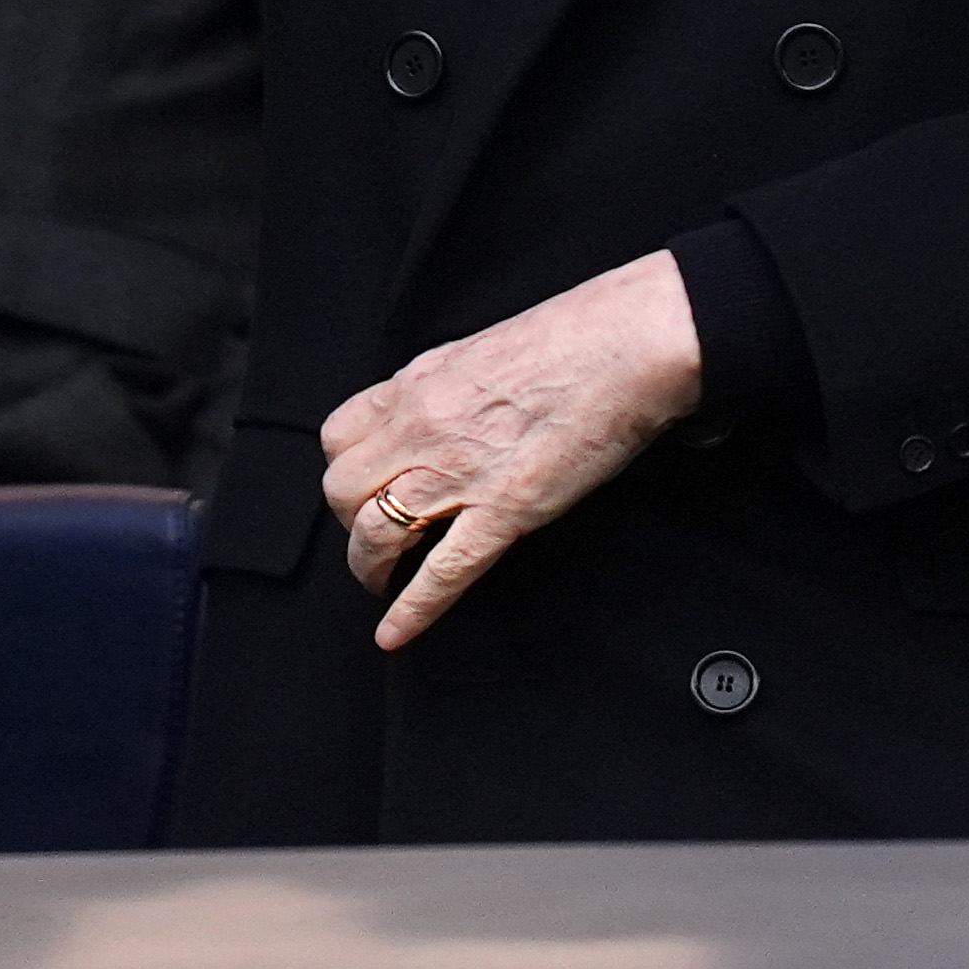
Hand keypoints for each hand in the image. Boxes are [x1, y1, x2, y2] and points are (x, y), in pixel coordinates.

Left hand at [319, 250, 704, 650]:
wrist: (629, 343)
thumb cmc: (573, 335)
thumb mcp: (482, 348)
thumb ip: (446, 384)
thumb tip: (434, 410)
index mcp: (420, 383)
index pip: (340, 435)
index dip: (345, 469)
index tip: (361, 488)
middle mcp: (425, 427)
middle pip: (342, 489)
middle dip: (350, 521)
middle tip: (374, 536)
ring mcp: (461, 471)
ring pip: (375, 532)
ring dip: (369, 566)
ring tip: (381, 581)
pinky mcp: (506, 509)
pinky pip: (442, 571)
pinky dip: (412, 609)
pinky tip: (395, 633)